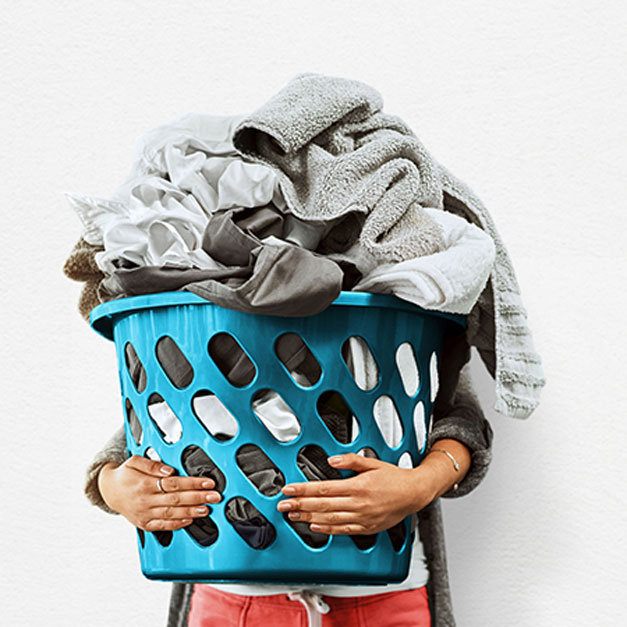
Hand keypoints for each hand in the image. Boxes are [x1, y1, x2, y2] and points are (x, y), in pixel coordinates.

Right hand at [98, 456, 221, 531]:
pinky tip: (190, 520)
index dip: (193, 484)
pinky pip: (163, 526)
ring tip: (206, 509)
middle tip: (214, 496)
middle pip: (177, 499)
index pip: (174, 483)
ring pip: (172, 514)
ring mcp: (145, 514)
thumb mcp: (135, 461)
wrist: (108, 491)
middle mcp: (145, 500)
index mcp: (145, 484)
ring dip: (191, 512)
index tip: (207, 483)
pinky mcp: (144, 524)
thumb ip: (152, 465)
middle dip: (198, 498)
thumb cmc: (125, 475)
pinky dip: (178, 524)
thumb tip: (168, 470)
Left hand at [276, 453, 439, 535]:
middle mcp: (358, 504)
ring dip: (308, 517)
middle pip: (322, 505)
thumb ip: (351, 461)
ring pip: (329, 519)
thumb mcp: (372, 462)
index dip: (303, 490)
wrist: (414, 494)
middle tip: (283, 505)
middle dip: (299, 504)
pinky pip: (342, 530)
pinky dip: (327, 529)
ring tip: (293, 516)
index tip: (289, 490)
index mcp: (358, 486)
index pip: (323, 488)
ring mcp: (362, 518)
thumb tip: (333, 461)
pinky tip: (314, 526)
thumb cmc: (394, 478)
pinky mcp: (366, 527)